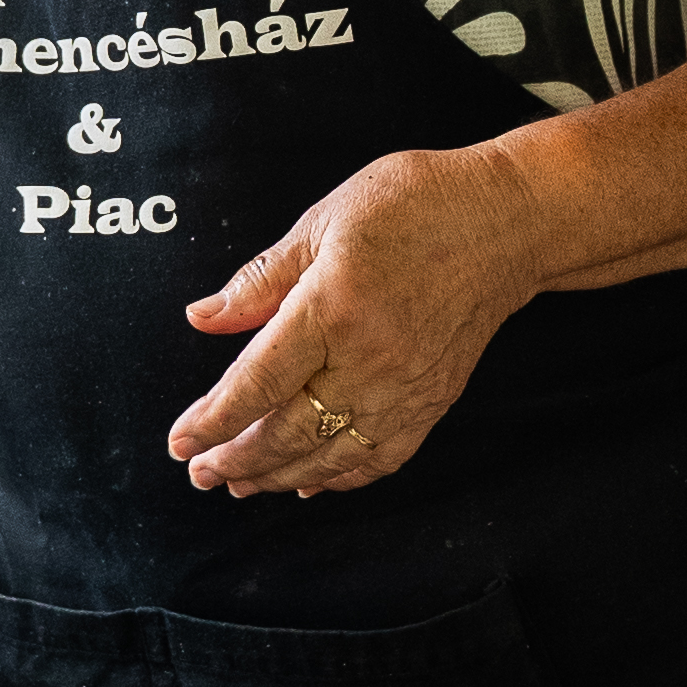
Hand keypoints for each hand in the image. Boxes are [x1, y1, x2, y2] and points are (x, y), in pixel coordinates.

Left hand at [167, 144, 541, 497]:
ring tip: (239, 482)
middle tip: (199, 472)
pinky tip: (310, 480)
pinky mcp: (434, 401)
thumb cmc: (414, 204)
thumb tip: (202, 317)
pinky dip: (339, 477)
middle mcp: (369, 358)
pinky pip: (380, 458)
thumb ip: (262, 279)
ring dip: (278, 476)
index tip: (180, 441)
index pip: (257, 382)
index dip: (214, 419)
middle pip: (289, 431)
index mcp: (332, 307)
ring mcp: (406, 387)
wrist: (506, 222)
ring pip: (331, 455)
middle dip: (236, 458)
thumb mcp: (325, 220)